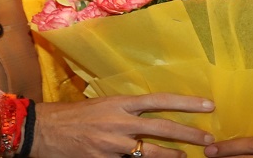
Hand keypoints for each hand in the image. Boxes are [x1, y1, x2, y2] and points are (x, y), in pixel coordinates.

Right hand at [30, 93, 213, 157]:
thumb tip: (148, 113)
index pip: (160, 100)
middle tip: (209, 138)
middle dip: (189, 133)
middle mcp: (119, 122)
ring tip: (184, 156)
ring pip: (150, 152)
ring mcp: (112, 144)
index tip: (208, 105)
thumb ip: (125, 110)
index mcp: (119, 103)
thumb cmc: (72, 116)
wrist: (43, 131)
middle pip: (162, 128)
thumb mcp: (101, 105)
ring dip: (171, 155)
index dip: (186, 103)